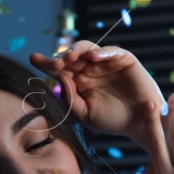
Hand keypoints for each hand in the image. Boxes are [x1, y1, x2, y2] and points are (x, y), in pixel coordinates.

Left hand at [27, 41, 165, 140]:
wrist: (140, 124)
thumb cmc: (112, 121)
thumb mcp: (85, 114)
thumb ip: (70, 99)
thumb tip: (58, 79)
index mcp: (78, 82)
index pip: (59, 69)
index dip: (46, 63)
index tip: (33, 58)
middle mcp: (89, 70)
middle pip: (70, 57)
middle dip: (60, 58)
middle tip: (53, 63)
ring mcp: (105, 63)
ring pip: (87, 49)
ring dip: (77, 50)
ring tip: (70, 58)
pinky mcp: (123, 59)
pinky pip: (111, 51)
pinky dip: (102, 52)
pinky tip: (94, 57)